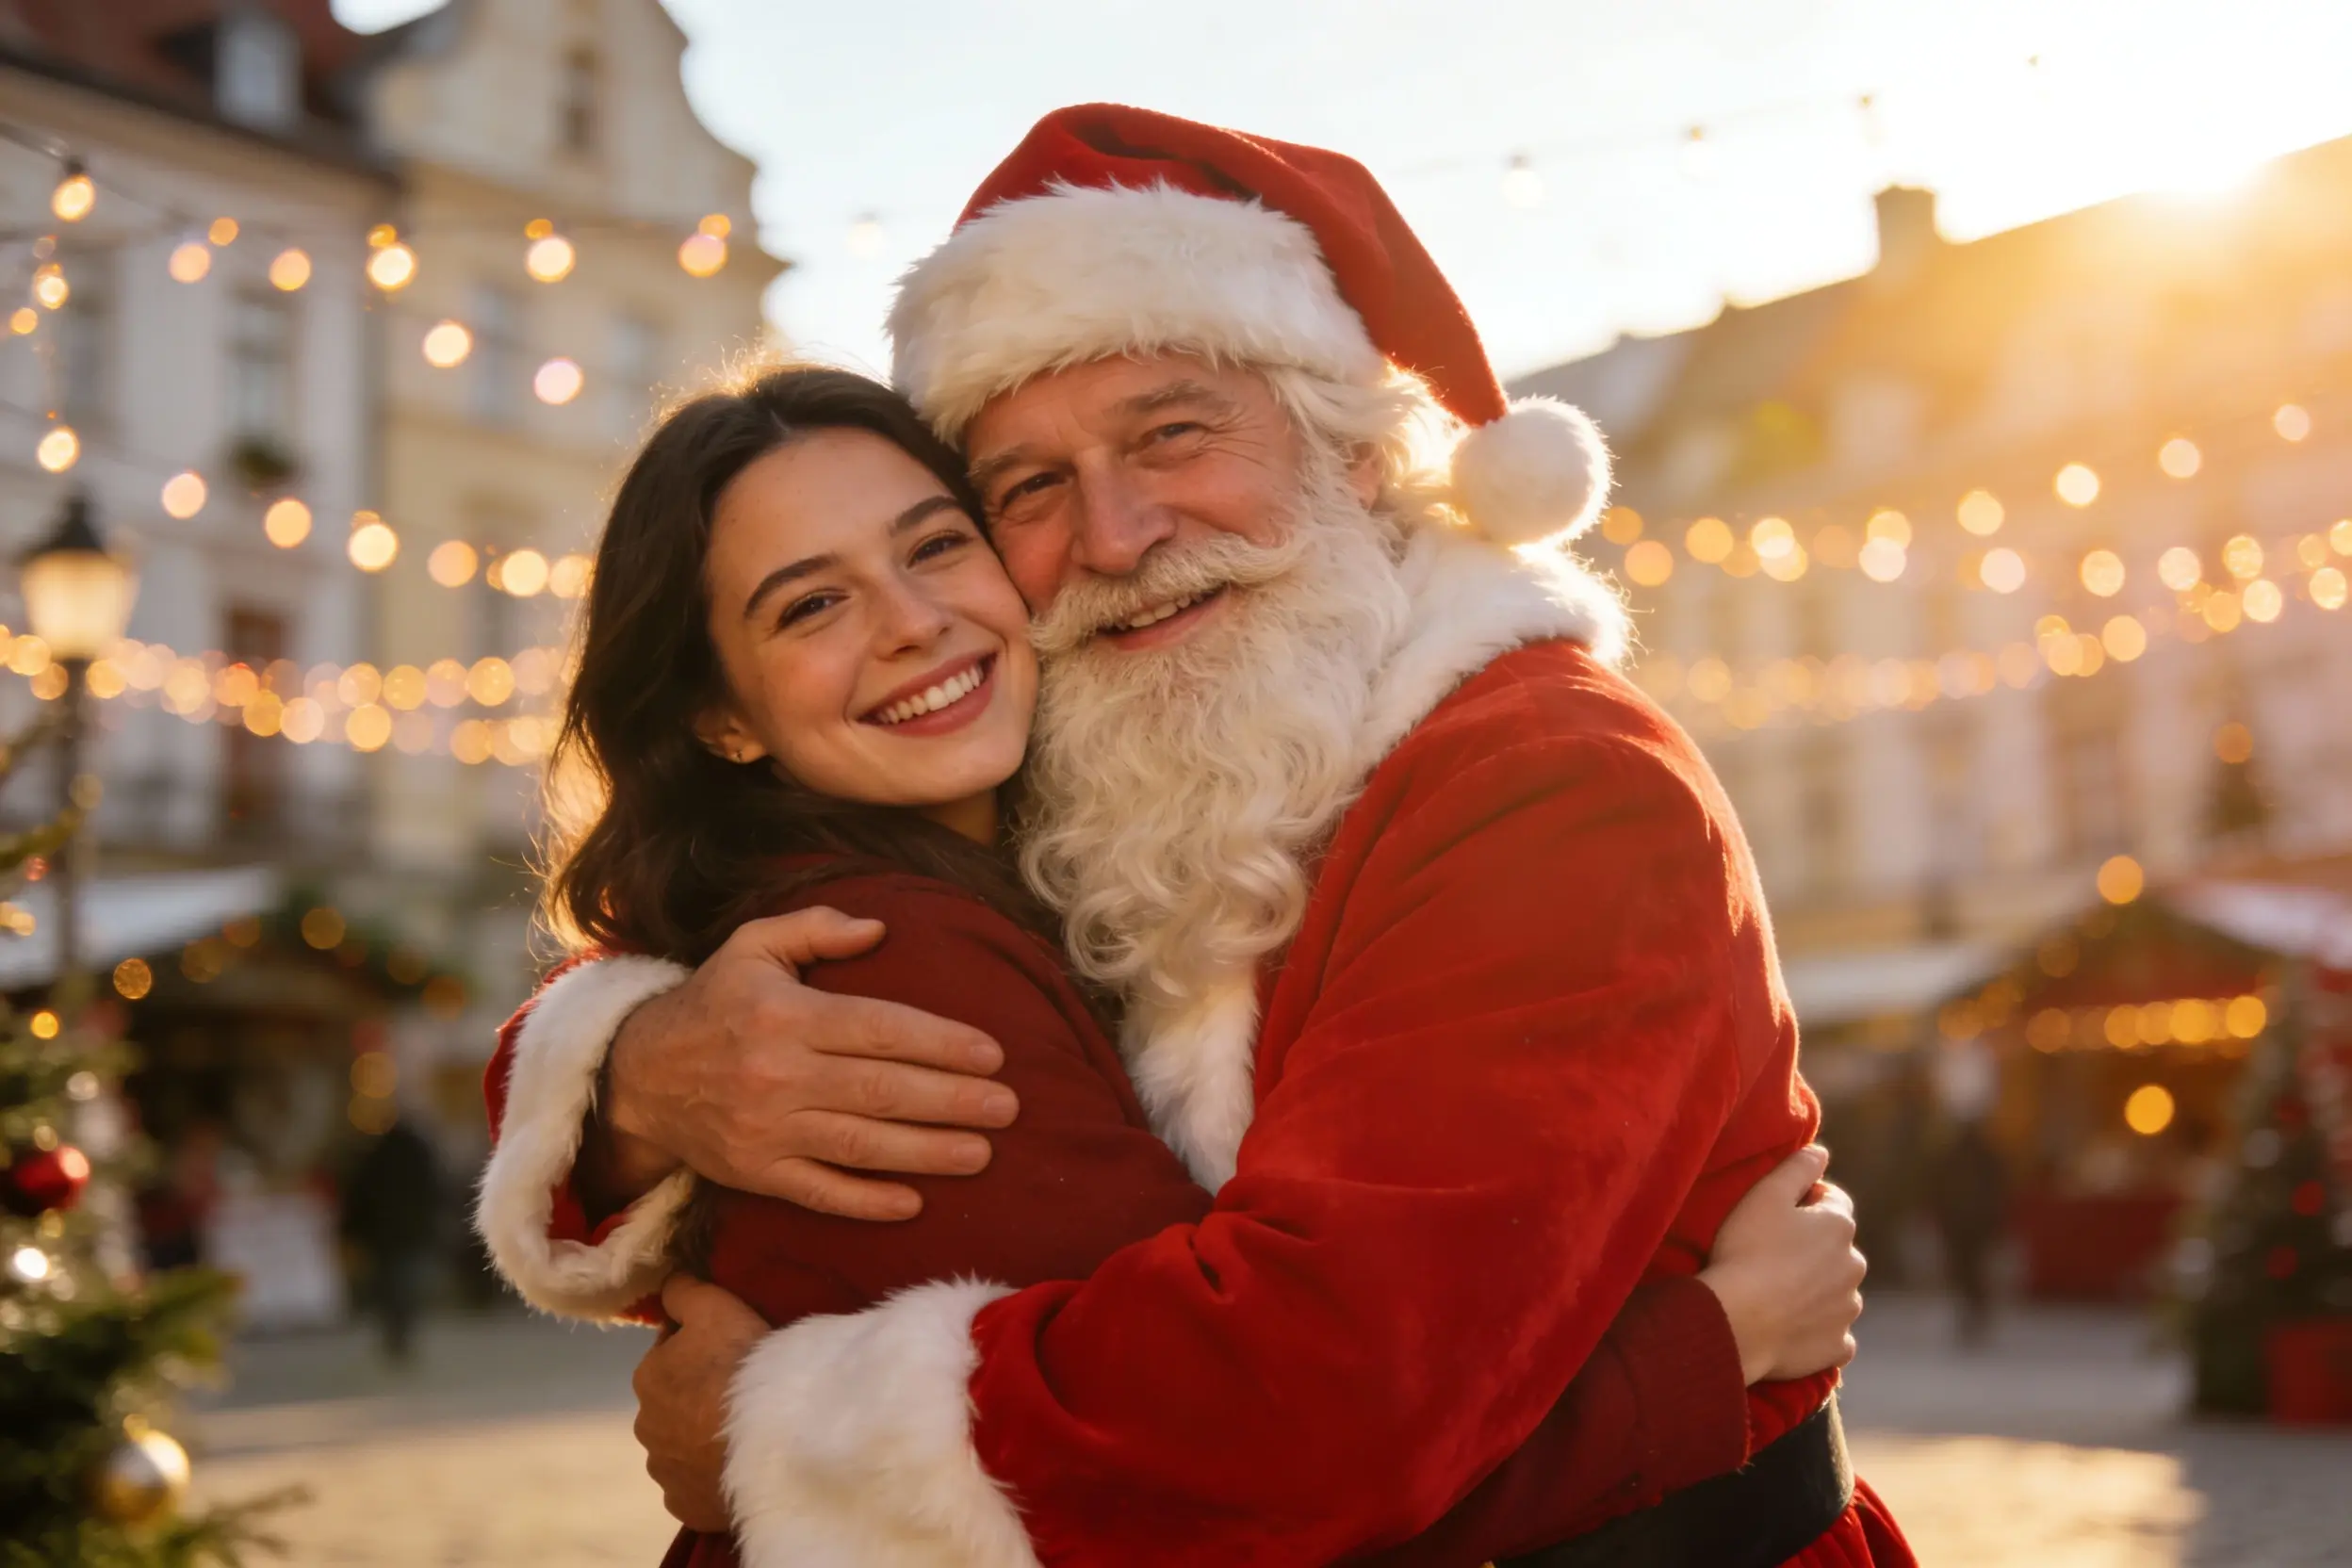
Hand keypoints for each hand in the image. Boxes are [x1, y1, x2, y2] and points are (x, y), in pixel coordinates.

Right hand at [601, 907, 1020, 1218]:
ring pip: (860, 1146)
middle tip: (1009, 1107)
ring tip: (982, 1152)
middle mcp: (777, 1075)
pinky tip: (913, 1202)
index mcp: (784, 1016)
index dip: (941, 1043)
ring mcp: (765, 1131)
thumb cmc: (712, 1003)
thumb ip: (815, 930)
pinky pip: (818, 1193)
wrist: (638, 1077)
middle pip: (881, 1091)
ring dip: (926, 1153)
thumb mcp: (752, 946)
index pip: (880, 1029)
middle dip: (952, 1100)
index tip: (992, 1054)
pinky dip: (866, 1202)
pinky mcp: (755, 1174)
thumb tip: (880, 927)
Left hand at [636, 1276, 767, 1532]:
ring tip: (745, 1432)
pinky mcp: (684, 1505)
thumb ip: (684, 1291)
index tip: (733, 1350)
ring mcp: (664, 1470)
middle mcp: (645, 1426)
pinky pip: (695, 1486)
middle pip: (674, 1402)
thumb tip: (668, 1283)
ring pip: (682, 1447)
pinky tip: (738, 1465)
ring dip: (703, 1439)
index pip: (670, 1352)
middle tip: (743, 1392)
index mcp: (647, 1376)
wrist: (770, 1441)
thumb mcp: (715, 1306)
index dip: (702, 1347)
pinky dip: (710, 1477)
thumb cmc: (743, 1367)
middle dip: (698, 1396)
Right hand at [1696, 1146, 1866, 1384]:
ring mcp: (1848, 1308)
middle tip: (1770, 1255)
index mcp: (1839, 1226)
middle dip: (1813, 1248)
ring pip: (1836, 1290)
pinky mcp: (1837, 1345)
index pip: (1834, 1201)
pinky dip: (1819, 1329)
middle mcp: (1854, 1265)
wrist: (1738, 1321)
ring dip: (1816, 1289)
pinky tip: (1792, 1328)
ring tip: (1775, 1293)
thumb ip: (1797, 1167)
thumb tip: (1821, 1151)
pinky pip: (1834, 1334)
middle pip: (1836, 1248)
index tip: (1777, 1213)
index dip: (1805, 1201)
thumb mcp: (1765, 1194)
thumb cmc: (1746, 1251)